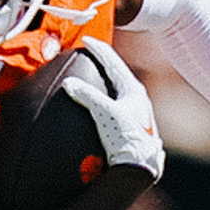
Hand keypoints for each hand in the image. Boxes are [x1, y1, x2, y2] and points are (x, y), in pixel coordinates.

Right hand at [65, 36, 165, 179]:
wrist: (140, 168)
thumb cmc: (126, 140)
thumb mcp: (104, 114)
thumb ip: (87, 96)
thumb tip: (69, 84)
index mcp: (133, 91)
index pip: (114, 62)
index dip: (99, 49)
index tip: (86, 40)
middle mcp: (138, 100)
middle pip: (119, 75)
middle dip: (104, 65)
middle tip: (91, 56)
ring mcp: (136, 115)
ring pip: (119, 92)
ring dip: (106, 84)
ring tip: (92, 80)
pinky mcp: (132, 129)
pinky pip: (115, 108)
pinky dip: (104, 102)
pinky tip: (96, 111)